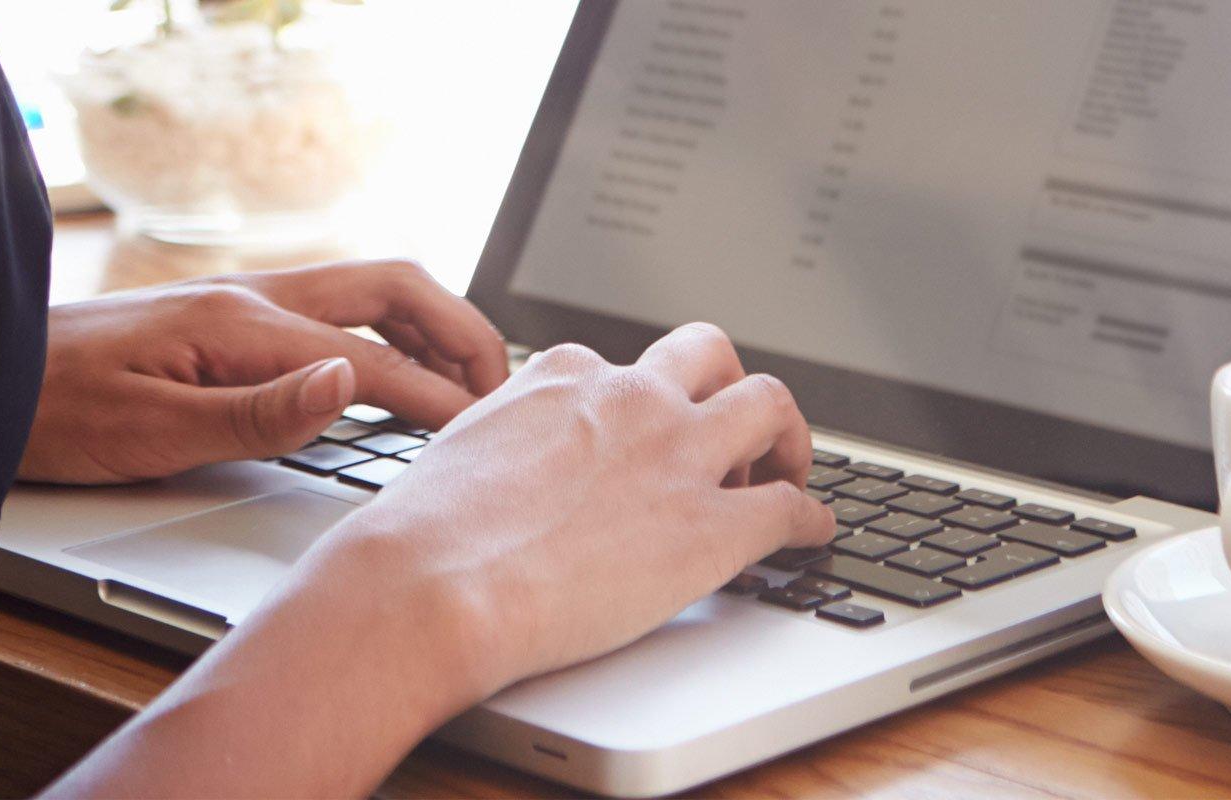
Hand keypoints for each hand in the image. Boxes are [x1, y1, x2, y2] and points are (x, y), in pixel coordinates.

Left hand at [19, 260, 510, 483]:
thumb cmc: (49, 415)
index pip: (371, 362)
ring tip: (470, 381)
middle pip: (391, 291)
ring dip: (431, 328)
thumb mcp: (149, 433)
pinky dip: (389, 333)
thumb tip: (347, 387)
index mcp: (240, 325)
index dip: (437, 402)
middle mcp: (249, 298)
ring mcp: (240, 302)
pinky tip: (396, 370)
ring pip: (368, 295)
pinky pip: (336, 311)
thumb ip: (256, 414)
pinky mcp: (227, 318)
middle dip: (459, 335)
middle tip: (500, 394)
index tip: (485, 438)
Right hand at [311, 323, 837, 694]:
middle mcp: (630, 398)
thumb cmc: (418, 540)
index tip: (648, 432)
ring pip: (770, 405)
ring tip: (787, 473)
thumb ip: (503, 443)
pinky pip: (791, 508)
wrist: (431, 588)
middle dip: (729, 388)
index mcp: (561, 376)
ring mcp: (678, 456)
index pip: (624, 367)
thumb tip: (501, 474)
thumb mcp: (459, 452)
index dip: (646, 402)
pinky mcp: (713, 527)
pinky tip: (812, 536)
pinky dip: (811, 519)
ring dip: (787, 438)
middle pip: (711, 356)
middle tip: (735, 436)